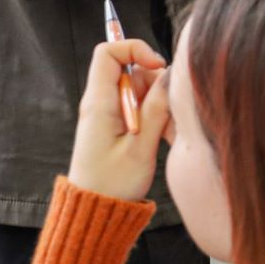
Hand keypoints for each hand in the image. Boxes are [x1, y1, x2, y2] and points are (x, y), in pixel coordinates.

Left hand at [68, 38, 171, 202]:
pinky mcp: (115, 126)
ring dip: (159, 106)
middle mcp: (100, 103)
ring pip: (140, 90)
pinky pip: (139, 108)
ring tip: (167, 136)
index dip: (135, 48)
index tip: (158, 65)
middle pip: (131, 70)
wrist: (94, 214)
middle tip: (170, 114)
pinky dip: (154, 118)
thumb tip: (169, 75)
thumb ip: (157, 109)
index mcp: (99, 103)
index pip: (108, 52)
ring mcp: (107, 114)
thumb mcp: (140, 148)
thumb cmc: (113, 186)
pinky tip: (162, 140)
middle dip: (156, 85)